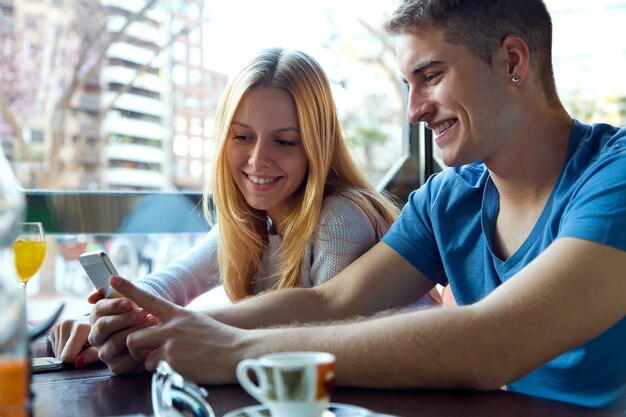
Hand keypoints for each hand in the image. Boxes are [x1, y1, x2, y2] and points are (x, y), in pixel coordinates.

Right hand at [49, 289, 105, 366]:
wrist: (100, 320)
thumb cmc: (103, 335)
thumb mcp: (102, 346)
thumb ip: (93, 355)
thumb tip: (78, 362)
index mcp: (81, 327)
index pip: (68, 356)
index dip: (77, 360)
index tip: (87, 353)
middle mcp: (67, 323)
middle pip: (61, 356)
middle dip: (72, 357)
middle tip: (85, 348)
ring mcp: (59, 324)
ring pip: (57, 353)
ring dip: (68, 352)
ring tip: (81, 344)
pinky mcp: (54, 327)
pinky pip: (54, 348)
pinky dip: (64, 348)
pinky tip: (74, 341)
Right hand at [88, 294, 156, 374]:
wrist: (158, 325)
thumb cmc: (143, 309)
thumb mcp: (133, 297)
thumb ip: (119, 290)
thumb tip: (100, 289)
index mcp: (98, 316)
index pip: (99, 310)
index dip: (113, 305)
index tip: (128, 302)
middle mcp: (97, 335)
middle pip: (104, 326)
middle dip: (124, 319)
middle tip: (143, 313)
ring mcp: (105, 351)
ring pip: (113, 343)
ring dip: (133, 333)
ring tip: (151, 325)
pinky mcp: (117, 366)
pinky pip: (123, 362)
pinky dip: (138, 352)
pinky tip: (151, 344)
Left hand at [110, 276, 244, 383]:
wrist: (238, 353)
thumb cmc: (220, 339)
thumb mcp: (196, 322)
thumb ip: (174, 325)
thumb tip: (154, 333)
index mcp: (177, 314)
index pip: (148, 299)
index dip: (128, 289)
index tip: (112, 280)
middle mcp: (171, 327)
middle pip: (133, 337)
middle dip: (134, 348)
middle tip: (144, 353)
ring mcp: (171, 346)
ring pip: (143, 358)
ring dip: (152, 363)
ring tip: (172, 361)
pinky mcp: (174, 364)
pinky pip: (156, 371)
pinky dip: (164, 373)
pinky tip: (182, 368)